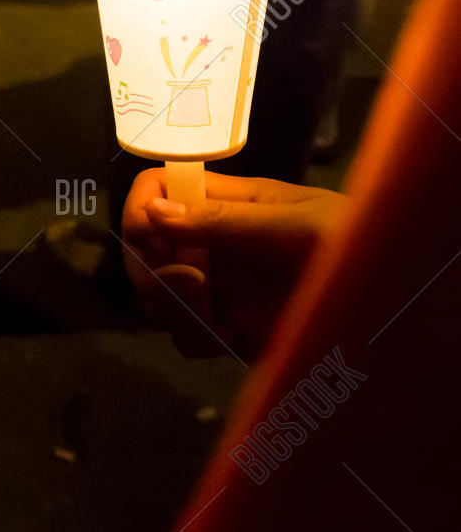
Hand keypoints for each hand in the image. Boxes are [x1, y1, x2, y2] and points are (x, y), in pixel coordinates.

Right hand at [122, 170, 348, 358]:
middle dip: (153, 271)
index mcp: (225, 203)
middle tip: (195, 289)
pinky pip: (182, 334)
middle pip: (143, 248)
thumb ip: (223, 220)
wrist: (390, 301)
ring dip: (172, 310)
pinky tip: (226, 340)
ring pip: (155, 295)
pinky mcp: (226, 327)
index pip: (158, 190)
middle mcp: (210, 242)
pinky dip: (194, 340)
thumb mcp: (294, 224)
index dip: (140, 210)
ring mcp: (216, 286)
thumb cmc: (354, 244)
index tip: (152, 238)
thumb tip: (152, 212)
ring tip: (215, 320)